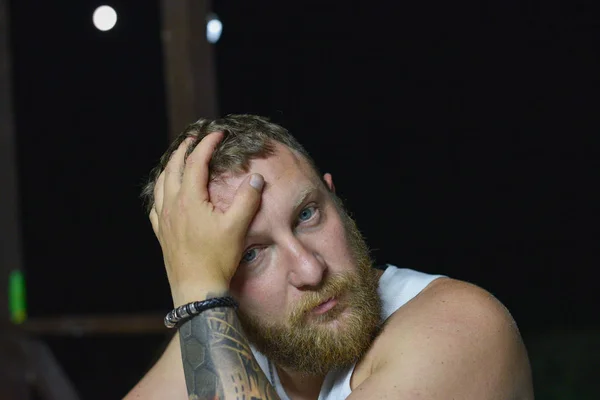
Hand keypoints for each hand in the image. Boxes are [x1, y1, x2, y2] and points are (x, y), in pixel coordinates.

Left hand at [149, 132, 264, 305]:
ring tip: (177, 159)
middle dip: (183, 150)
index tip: (217, 133)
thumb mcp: (237, 227)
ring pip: (160, 185)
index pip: (196, 162)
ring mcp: (164, 220)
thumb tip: (256, 178)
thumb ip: (248, 199)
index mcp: (189, 200)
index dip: (207, 145)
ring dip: (169, 167)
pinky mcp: (162, 234)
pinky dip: (160, 191)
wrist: (196, 289)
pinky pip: (155, 205)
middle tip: (193, 138)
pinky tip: (164, 194)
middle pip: (172, 168)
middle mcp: (172, 206)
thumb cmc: (217, 258)